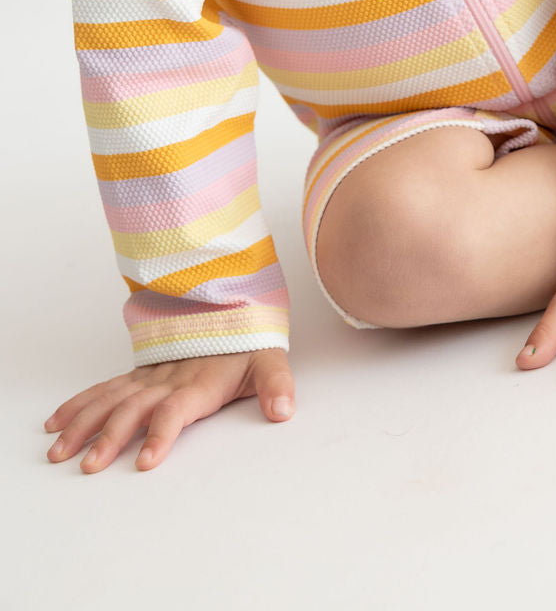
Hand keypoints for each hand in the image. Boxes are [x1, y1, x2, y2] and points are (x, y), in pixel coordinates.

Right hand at [42, 348, 294, 471]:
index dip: (161, 434)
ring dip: (84, 423)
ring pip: (111, 399)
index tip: (144, 461)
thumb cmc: (248, 342)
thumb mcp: (269, 360)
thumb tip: (283, 410)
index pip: (176, 410)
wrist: (229, 305)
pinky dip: (79, 404)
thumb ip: (277, 385)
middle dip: (110, 436)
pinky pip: (104, 388)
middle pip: (134, 408)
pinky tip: (57, 422)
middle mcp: (169, 379)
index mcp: (200, 382)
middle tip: (89, 465)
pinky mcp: (139, 374)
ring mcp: (150, 376)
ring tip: (60, 450)